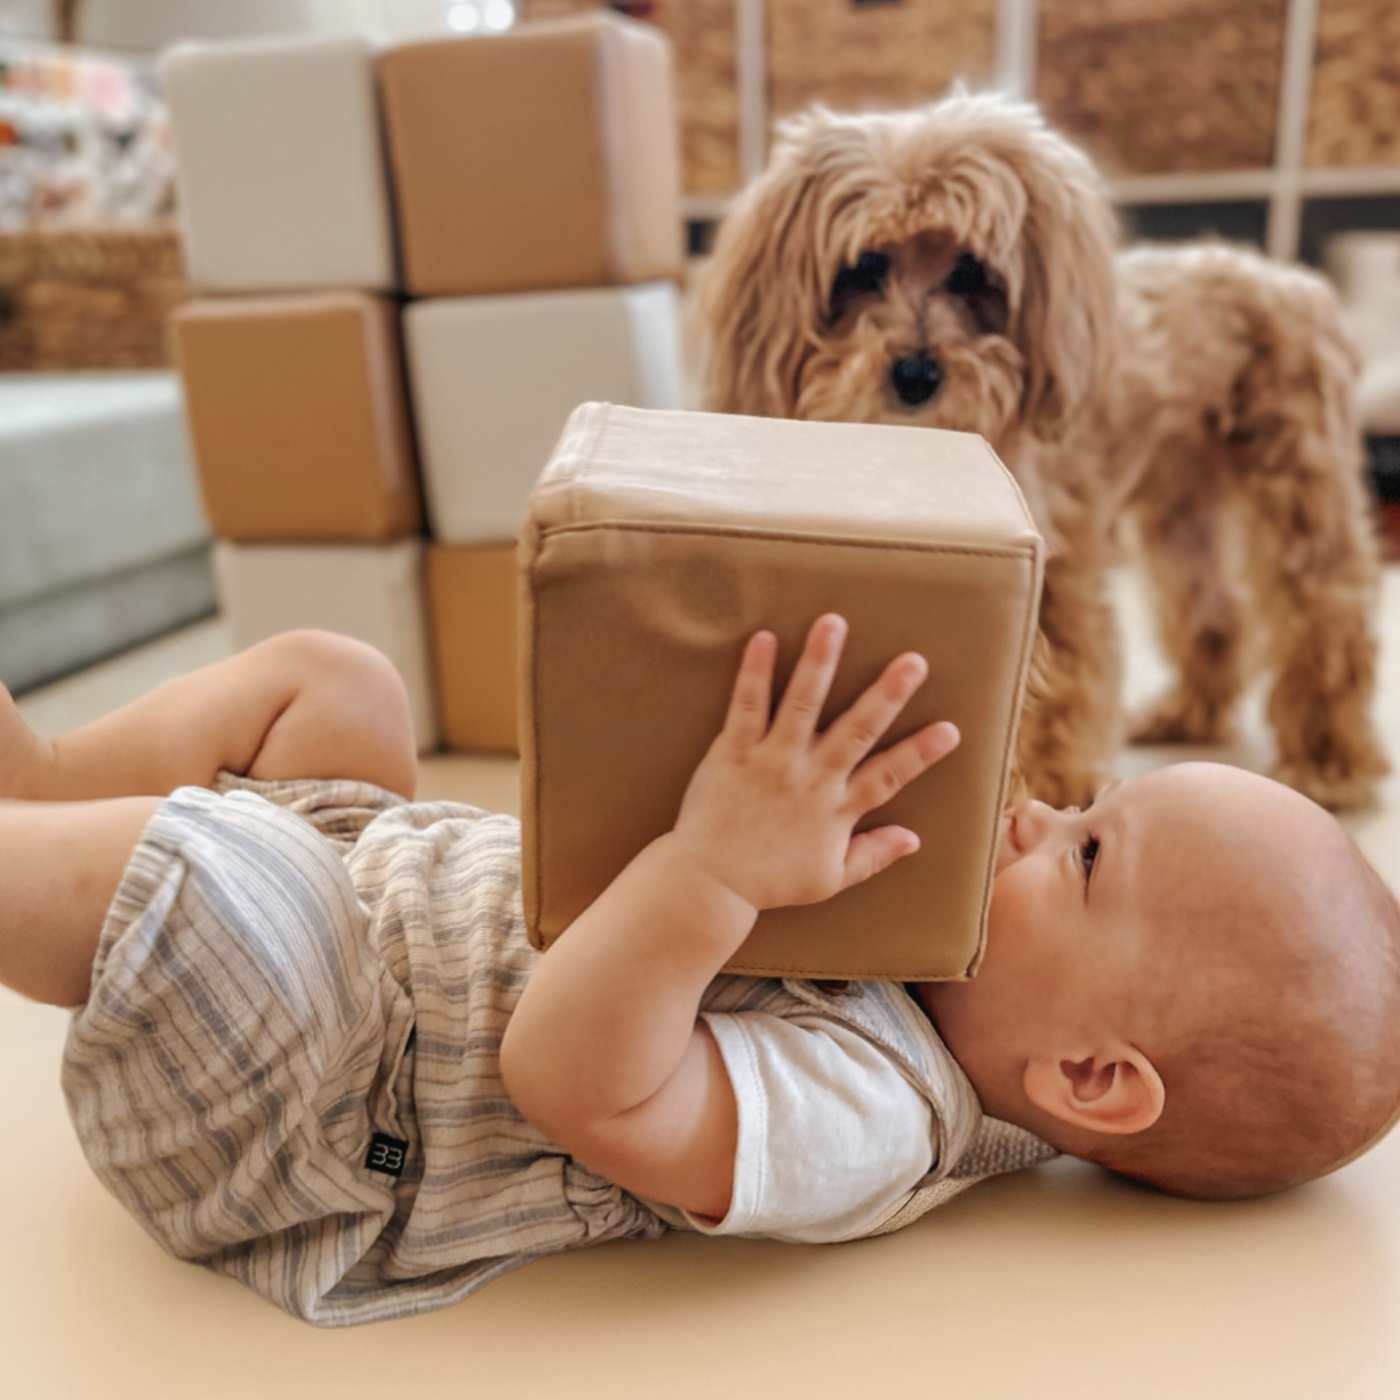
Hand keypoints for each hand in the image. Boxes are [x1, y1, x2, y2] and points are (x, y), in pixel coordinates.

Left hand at [669, 613, 959, 913]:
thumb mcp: (829, 879)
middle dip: (887, 694)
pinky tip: (765, 639)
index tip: (952, 728)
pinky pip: (746, 706)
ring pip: (802, 705)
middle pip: (857, 730)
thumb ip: (874, 855)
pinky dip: (756, 673)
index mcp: (836, 809)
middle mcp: (810, 780)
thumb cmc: (770, 881)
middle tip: (914, 661)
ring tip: (834, 623)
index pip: (888, 776)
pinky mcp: (734, 752)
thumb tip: (915, 839)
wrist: (709, 883)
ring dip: (820, 662)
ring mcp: (772, 762)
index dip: (920, 754)